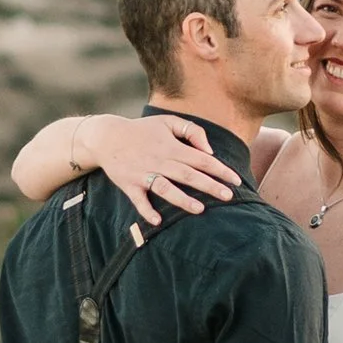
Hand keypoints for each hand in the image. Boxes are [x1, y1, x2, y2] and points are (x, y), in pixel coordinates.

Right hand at [78, 112, 240, 228]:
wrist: (107, 137)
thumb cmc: (143, 130)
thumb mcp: (168, 122)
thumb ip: (192, 131)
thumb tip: (209, 150)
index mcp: (171, 147)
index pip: (201, 160)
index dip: (220, 170)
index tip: (236, 180)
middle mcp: (159, 161)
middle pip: (188, 175)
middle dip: (210, 186)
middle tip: (229, 197)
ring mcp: (144, 174)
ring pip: (166, 188)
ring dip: (182, 200)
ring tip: (200, 209)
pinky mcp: (129, 185)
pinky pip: (139, 200)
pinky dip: (147, 211)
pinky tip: (158, 220)